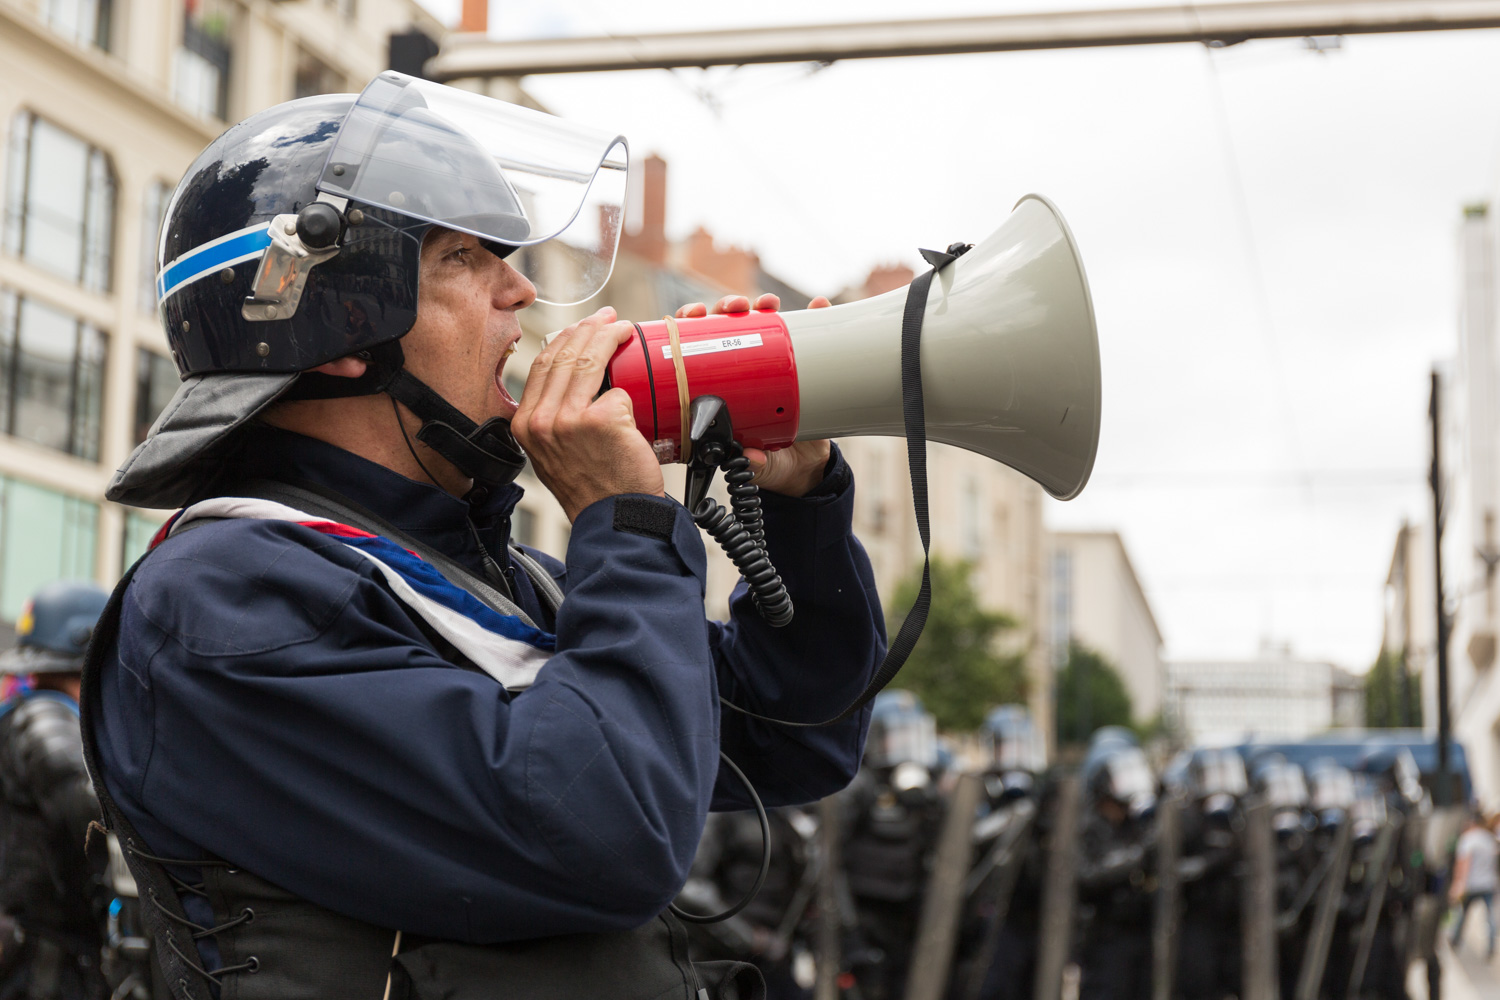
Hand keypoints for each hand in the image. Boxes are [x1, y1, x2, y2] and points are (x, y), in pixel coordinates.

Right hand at [513, 307, 664, 521]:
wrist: (614, 520)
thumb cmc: (593, 490)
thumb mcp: (554, 453)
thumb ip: (555, 417)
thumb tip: (571, 377)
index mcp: (524, 425)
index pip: (540, 365)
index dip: (564, 339)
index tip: (584, 327)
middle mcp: (540, 421)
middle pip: (564, 355)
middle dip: (590, 328)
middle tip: (611, 320)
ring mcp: (569, 420)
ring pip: (590, 360)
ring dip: (610, 337)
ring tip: (625, 330)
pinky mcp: (601, 421)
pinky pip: (619, 391)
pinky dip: (631, 392)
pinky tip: (638, 390)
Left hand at [673, 293, 834, 497]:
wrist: (805, 468)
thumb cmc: (768, 461)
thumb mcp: (757, 464)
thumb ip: (753, 464)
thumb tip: (750, 457)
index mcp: (717, 390)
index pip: (694, 350)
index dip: (688, 327)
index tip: (693, 315)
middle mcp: (741, 373)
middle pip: (725, 328)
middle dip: (727, 308)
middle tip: (736, 307)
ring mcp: (770, 367)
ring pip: (761, 325)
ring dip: (763, 306)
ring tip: (769, 304)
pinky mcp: (799, 367)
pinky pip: (804, 336)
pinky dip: (812, 317)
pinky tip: (817, 306)